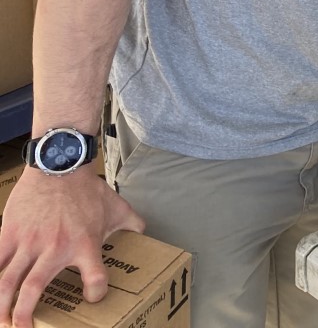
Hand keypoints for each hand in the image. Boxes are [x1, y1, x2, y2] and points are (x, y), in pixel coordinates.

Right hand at [0, 169, 144, 327]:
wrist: (60, 165)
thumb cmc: (87, 189)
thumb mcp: (117, 207)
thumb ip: (131, 224)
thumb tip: (143, 234)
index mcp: (85, 244)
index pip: (95, 278)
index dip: (95, 292)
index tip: (93, 298)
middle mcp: (55, 247)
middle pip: (33, 288)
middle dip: (24, 314)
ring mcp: (29, 241)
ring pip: (7, 280)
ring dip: (0, 304)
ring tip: (1, 320)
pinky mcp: (10, 233)